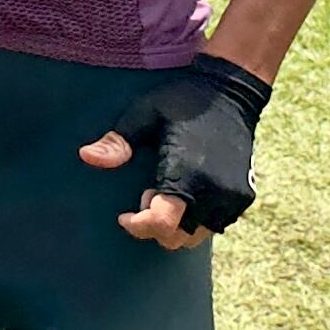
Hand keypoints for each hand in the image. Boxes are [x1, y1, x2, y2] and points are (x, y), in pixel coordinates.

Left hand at [78, 56, 269, 246]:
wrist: (232, 92)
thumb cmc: (182, 101)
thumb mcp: (144, 114)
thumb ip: (117, 141)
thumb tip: (85, 156)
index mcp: (186, 173)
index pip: (163, 225)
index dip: (138, 227)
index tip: (124, 215)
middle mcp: (213, 191)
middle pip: (177, 237)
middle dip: (156, 225)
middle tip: (148, 192)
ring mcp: (232, 197)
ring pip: (197, 235)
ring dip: (177, 224)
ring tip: (169, 190)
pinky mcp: (244, 196)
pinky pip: (216, 224)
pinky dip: (198, 218)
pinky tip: (189, 192)